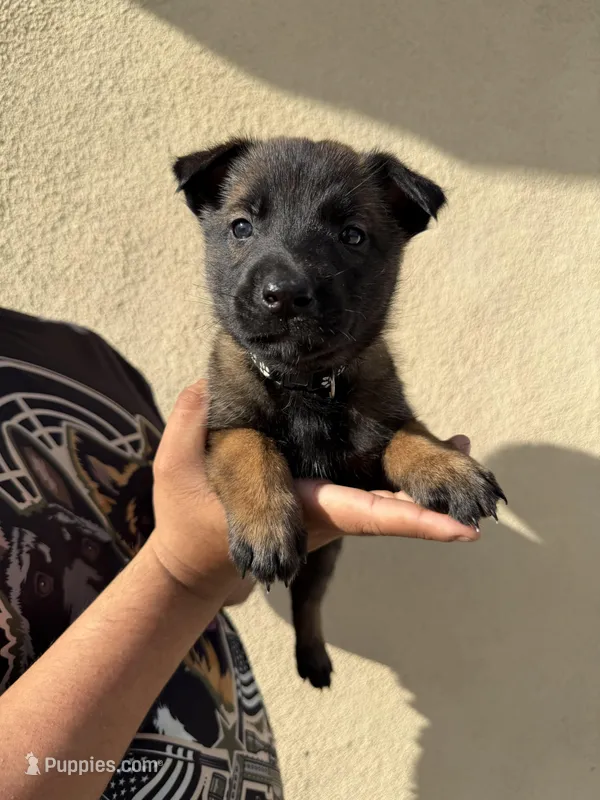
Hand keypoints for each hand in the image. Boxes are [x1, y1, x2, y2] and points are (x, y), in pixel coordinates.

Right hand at [149, 381, 478, 604]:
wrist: (197, 559)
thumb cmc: (186, 517)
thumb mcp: (175, 469)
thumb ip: (186, 426)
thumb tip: (199, 385)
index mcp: (297, 509)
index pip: (358, 514)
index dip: (410, 518)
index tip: (457, 529)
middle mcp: (324, 513)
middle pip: (387, 512)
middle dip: (432, 507)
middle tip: (479, 503)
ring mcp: (328, 509)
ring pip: (386, 497)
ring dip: (427, 478)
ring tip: (465, 444)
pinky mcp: (327, 500)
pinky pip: (373, 487)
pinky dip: (406, 470)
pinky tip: (435, 447)